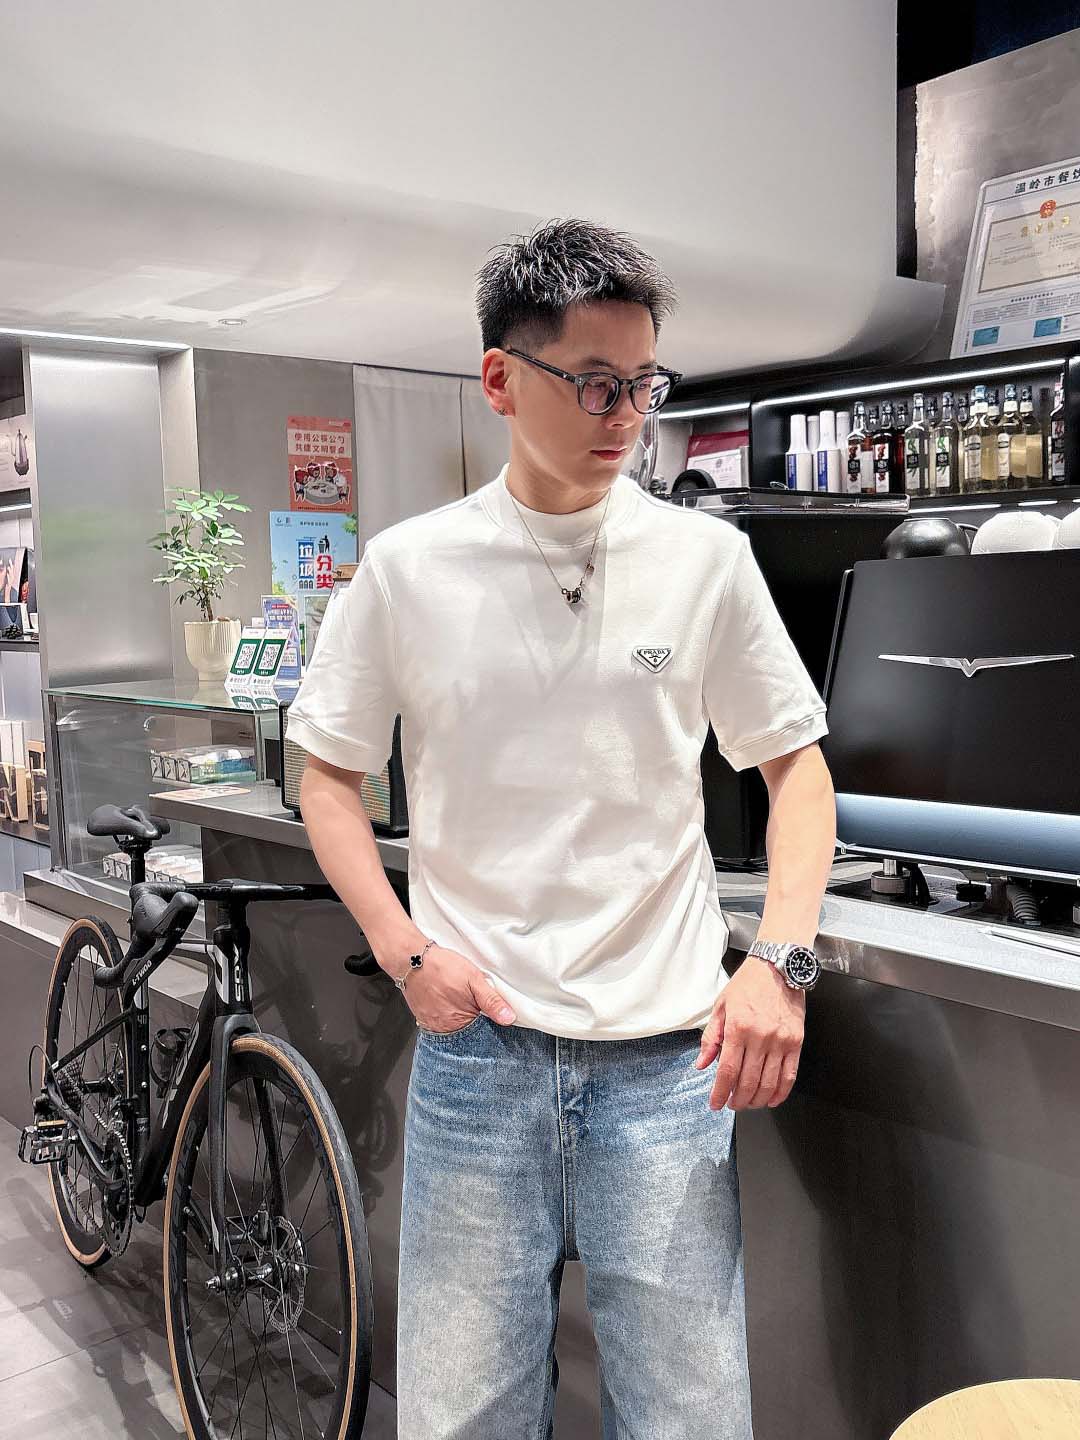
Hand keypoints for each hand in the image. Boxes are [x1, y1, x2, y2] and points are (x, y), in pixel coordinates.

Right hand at [401, 944, 515, 1032]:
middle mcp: (446, 1029)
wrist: (412, 959)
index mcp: (461, 1022)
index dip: (490, 1025)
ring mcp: (433, 1026)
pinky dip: (447, 1017)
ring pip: (454, 1030)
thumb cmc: (442, 967)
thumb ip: (491, 1001)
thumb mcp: (473, 979)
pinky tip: (449, 1004)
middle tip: (472, 1004)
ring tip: (459, 1002)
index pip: (483, 1035)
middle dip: (475, 1023)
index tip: (492, 1017)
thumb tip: (508, 1018)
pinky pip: (441, 1025)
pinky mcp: (424, 1020)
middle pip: (468, 1034)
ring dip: (461, 1020)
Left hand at [694, 957, 804, 1110]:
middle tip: (731, 1104)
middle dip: (737, 1100)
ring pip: (769, 1083)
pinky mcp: (796, 1042)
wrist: (777, 967)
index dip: (720, 1092)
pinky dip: (780, 1092)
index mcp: (738, 1028)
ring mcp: (780, 1041)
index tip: (716, 1103)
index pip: (727, 1070)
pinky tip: (772, 1099)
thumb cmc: (748, 984)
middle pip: (748, 1081)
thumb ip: (711, 1037)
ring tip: (748, 1103)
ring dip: (757, 1100)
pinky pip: (790, 1075)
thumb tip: (703, 1063)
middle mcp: (760, 1036)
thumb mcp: (721, 1006)